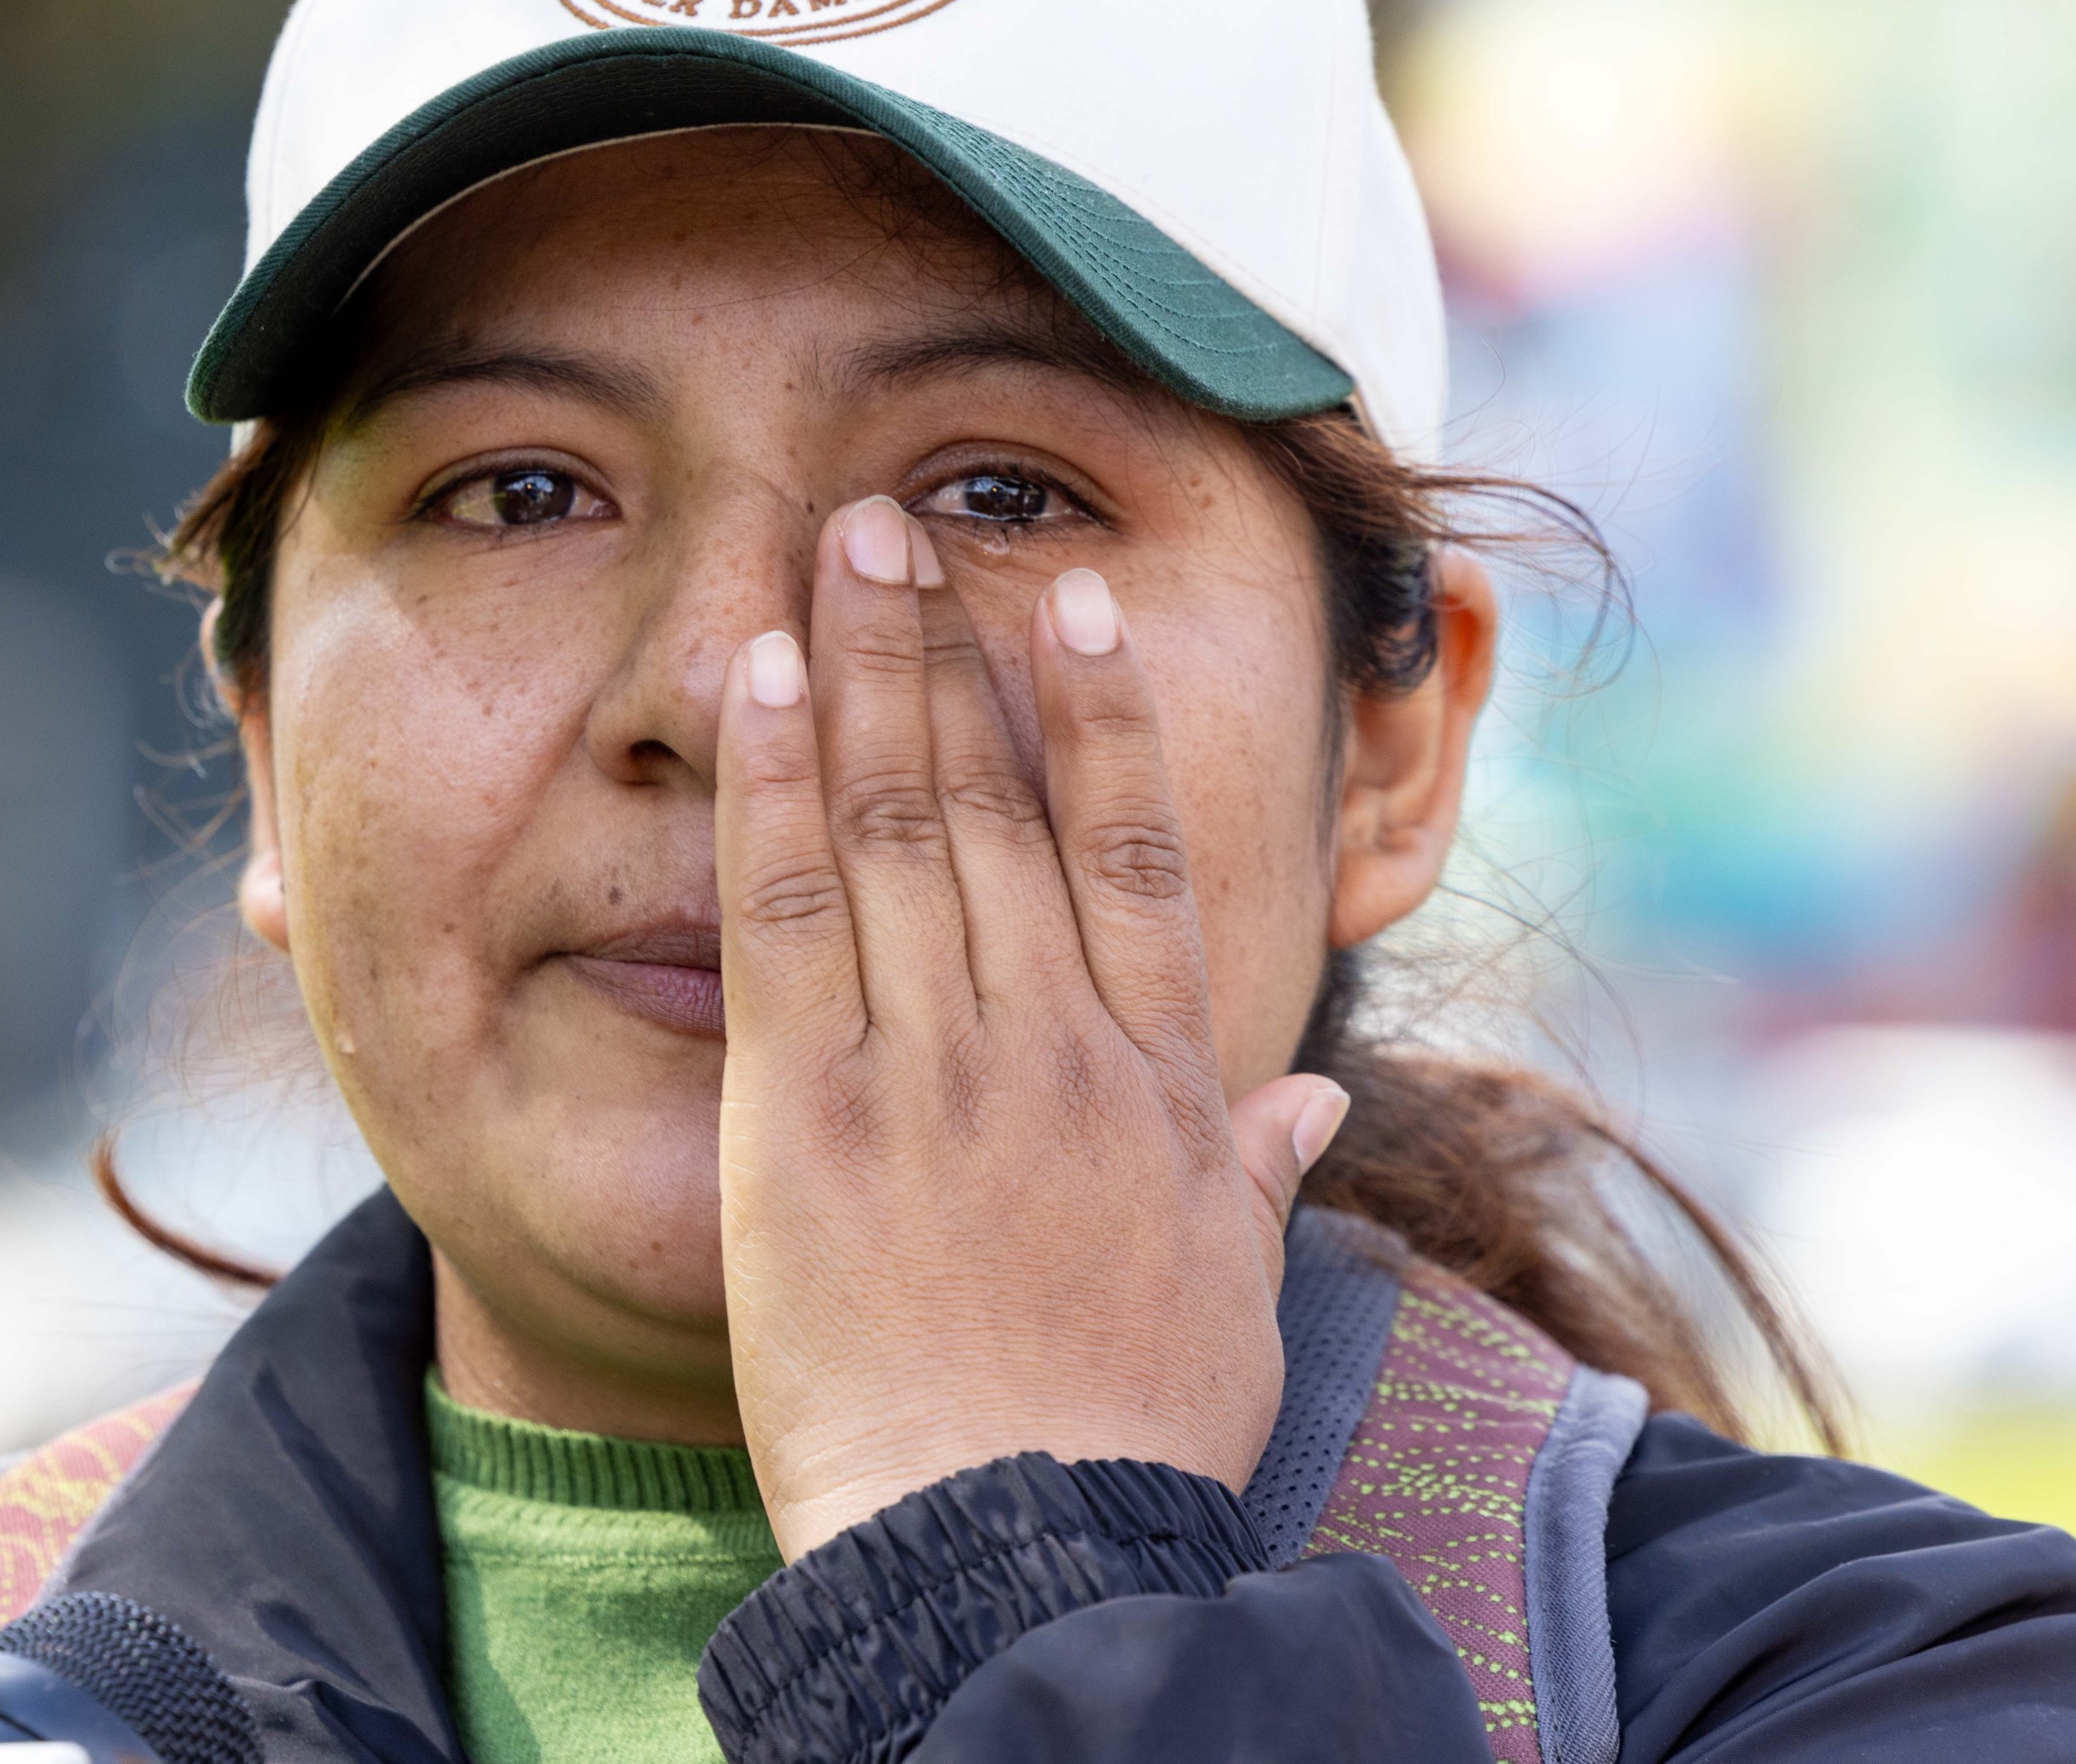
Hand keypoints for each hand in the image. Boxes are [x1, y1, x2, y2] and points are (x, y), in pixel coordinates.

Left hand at [714, 495, 1348, 1557]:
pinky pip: (789, 908)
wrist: (1022, 1552)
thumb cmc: (1130, 1438)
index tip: (1079, 603)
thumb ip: (1256, 1169)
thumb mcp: (1230, 1296)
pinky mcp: (812, 1109)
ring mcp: (937, 1062)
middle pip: (1003, 797)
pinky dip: (777, 782)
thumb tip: (1312, 1093)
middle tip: (906, 522)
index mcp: (1159, 1079)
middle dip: (953, 643)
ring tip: (839, 546)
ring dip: (869, 666)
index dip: (1107, 714)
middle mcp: (1054, 1039)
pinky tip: (763, 681)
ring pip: (905, 818)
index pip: (1136, 850)